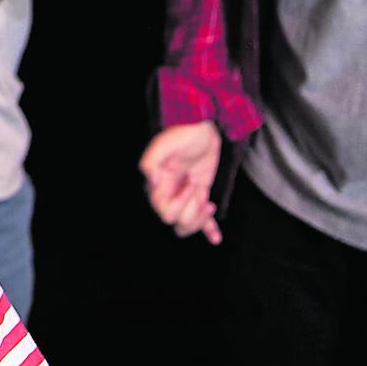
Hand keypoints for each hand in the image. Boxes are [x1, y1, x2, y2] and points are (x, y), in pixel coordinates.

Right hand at [140, 121, 223, 243]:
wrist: (201, 126)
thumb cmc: (182, 133)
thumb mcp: (164, 144)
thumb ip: (151, 162)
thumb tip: (152, 181)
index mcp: (157, 186)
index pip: (165, 212)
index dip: (180, 204)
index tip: (190, 184)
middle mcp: (169, 194)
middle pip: (176, 222)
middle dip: (192, 211)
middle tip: (198, 189)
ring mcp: (185, 196)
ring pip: (187, 224)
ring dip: (201, 219)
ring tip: (208, 204)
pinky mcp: (199, 194)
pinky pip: (202, 219)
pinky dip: (209, 230)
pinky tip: (215, 238)